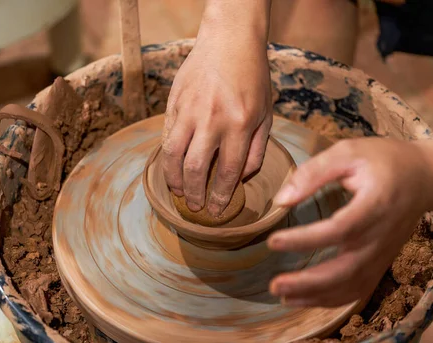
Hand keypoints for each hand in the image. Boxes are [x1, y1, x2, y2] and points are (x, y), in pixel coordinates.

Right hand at [162, 1, 272, 216]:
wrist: (230, 40)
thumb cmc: (253, 79)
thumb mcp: (266, 114)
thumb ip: (256, 150)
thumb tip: (240, 179)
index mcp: (239, 124)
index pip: (226, 172)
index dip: (220, 197)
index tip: (217, 211)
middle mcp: (212, 119)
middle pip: (195, 168)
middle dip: (194, 194)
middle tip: (195, 207)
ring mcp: (189, 110)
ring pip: (173, 154)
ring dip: (173, 179)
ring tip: (178, 192)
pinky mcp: (174, 101)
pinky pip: (166, 135)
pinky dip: (167, 156)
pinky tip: (172, 167)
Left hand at [267, 138, 432, 306]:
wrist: (426, 178)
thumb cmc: (384, 160)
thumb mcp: (348, 151)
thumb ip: (314, 173)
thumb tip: (280, 200)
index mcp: (375, 205)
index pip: (339, 230)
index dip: (305, 239)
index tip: (273, 241)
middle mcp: (381, 236)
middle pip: (346, 270)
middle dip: (308, 283)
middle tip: (274, 285)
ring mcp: (383, 254)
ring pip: (352, 286)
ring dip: (316, 296)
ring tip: (283, 296)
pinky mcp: (381, 262)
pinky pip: (359, 289)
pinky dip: (331, 300)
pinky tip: (304, 299)